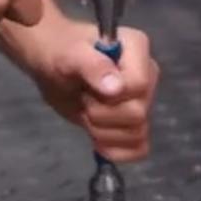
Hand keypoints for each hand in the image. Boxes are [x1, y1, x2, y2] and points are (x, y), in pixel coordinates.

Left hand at [31, 22, 158, 161]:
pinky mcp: (134, 122)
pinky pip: (139, 148)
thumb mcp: (68, 55)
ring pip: (137, 134)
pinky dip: (115, 150)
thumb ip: (93, 67)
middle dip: (102, 115)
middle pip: (138, 114)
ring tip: (87, 113)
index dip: (112, 96)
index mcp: (138, 50)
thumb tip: (116, 89)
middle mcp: (147, 74)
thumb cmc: (60, 52)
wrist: (53, 65)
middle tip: (84, 101)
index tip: (88, 88)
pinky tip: (97, 139)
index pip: (139, 85)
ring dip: (103, 132)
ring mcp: (142, 100)